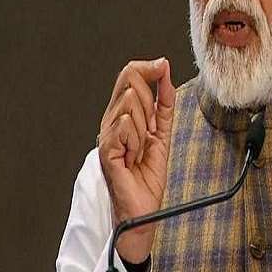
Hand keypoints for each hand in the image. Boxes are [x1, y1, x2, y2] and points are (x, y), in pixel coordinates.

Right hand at [98, 57, 175, 262]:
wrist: (144, 205)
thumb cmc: (148, 172)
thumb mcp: (163, 129)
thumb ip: (164, 100)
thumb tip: (164, 69)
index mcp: (123, 113)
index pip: (129, 74)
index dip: (148, 67)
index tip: (164, 65)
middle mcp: (111, 119)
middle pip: (129, 80)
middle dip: (150, 100)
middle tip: (150, 128)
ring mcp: (106, 133)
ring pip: (131, 103)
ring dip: (145, 128)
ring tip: (140, 149)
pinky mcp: (106, 148)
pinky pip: (126, 125)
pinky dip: (138, 141)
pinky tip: (133, 157)